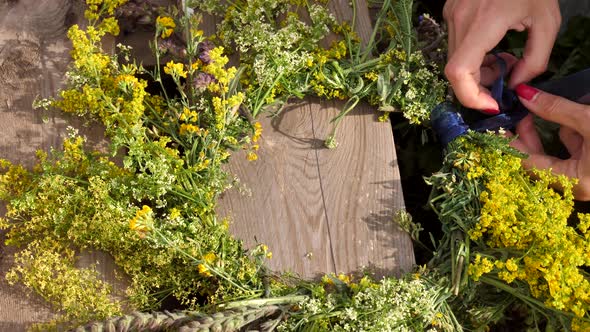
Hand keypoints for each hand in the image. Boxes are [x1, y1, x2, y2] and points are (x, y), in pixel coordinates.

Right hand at [443, 0, 560, 111]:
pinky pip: (457, 46)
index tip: (490, 105)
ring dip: (478, 71)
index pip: (459, 71)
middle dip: (480, 85)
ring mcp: (451, 14)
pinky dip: (474, 56)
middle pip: (457, 71)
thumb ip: (535, 61)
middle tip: (505, 81)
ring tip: (504, 60)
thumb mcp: (547, 22)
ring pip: (455, 60)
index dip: (470, 96)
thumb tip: (516, 85)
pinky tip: (494, 47)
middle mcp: (460, 19)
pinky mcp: (450, 12)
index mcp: (483, 21)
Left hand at [511, 84, 589, 199]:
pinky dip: (567, 130)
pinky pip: (573, 147)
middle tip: (511, 112)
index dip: (509, 144)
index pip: (527, 164)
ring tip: (529, 107)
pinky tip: (567, 113)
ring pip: (555, 152)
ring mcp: (588, 173)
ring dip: (544, 132)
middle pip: (538, 159)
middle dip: (525, 134)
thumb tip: (524, 94)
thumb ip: (556, 109)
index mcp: (575, 182)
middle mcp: (579, 184)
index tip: (494, 126)